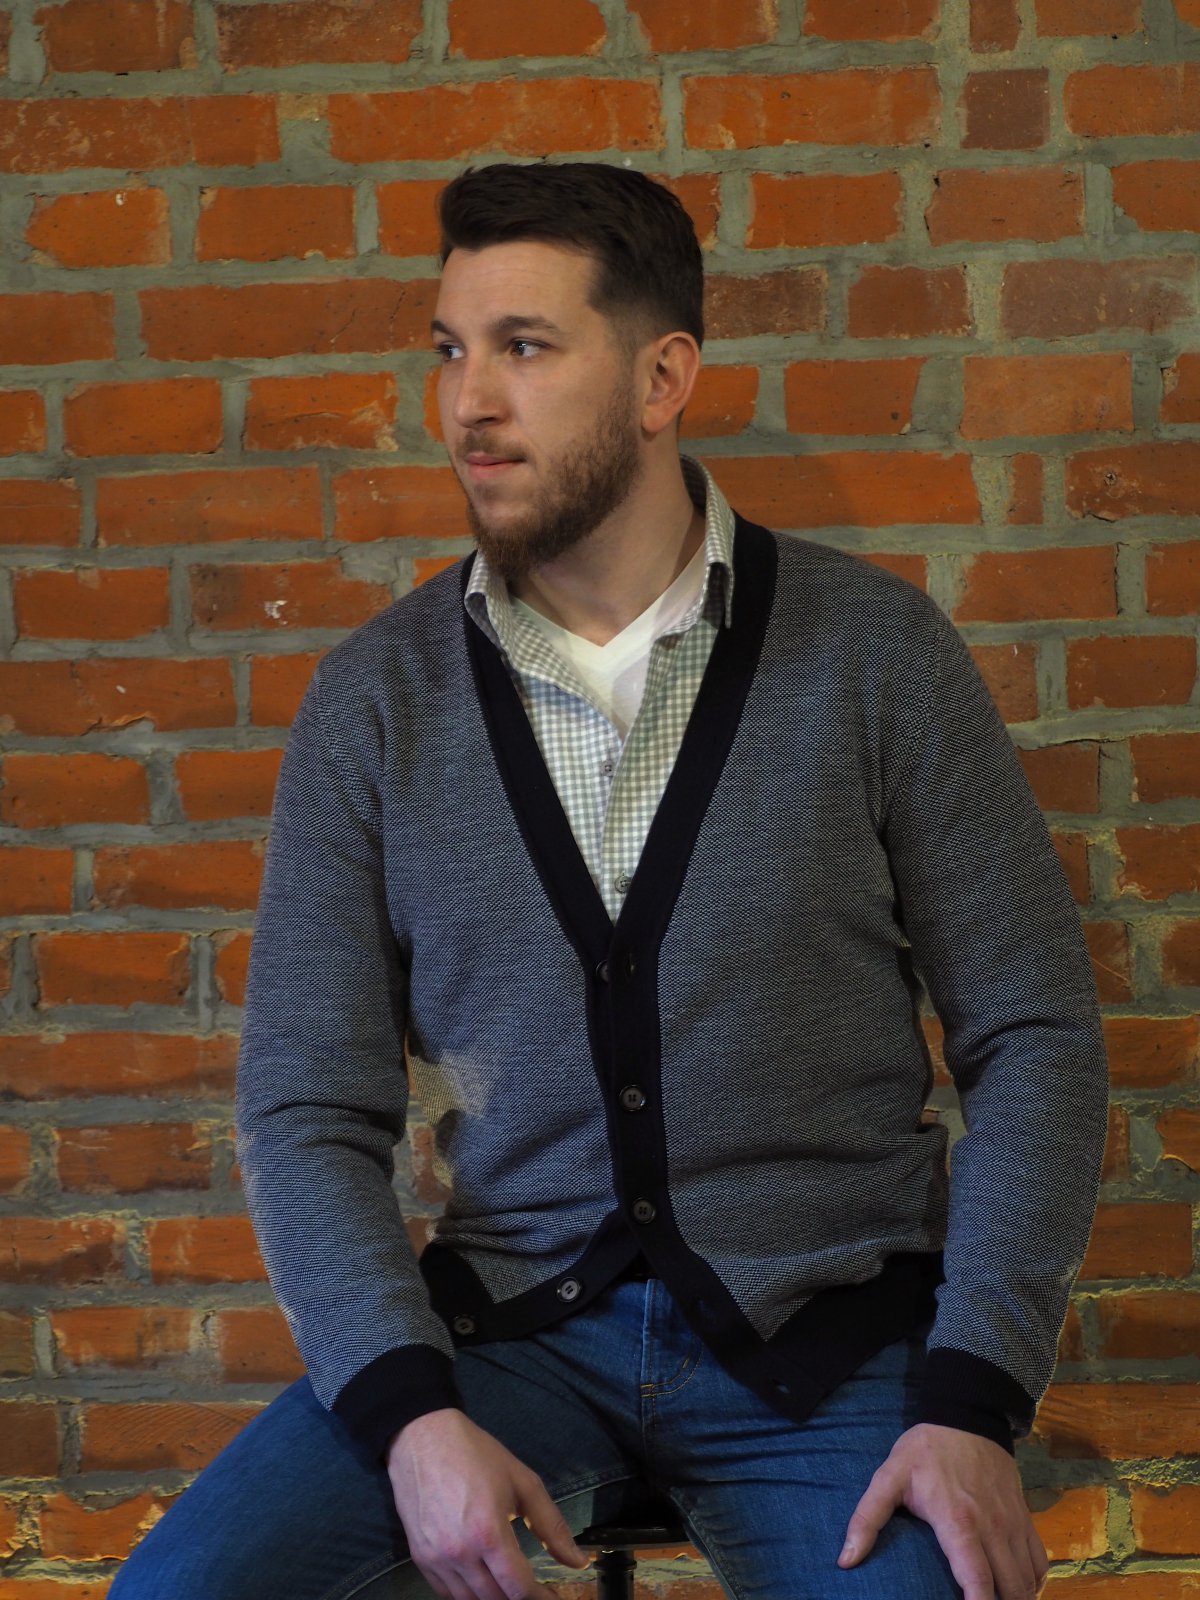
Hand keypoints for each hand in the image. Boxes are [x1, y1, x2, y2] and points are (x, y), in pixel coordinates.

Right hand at [386, 1407, 590, 1599]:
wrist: (423, 1437)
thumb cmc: (476, 1455)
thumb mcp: (523, 1483)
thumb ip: (552, 1526)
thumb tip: (578, 1561)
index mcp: (488, 1533)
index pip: (518, 1588)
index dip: (541, 1598)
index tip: (553, 1596)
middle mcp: (459, 1553)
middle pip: (496, 1599)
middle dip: (520, 1598)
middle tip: (535, 1588)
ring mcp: (436, 1559)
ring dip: (494, 1597)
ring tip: (510, 1584)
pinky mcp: (420, 1558)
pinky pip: (447, 1593)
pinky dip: (468, 1594)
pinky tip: (482, 1580)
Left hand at [838, 1422, 1047, 1598]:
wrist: (966, 1415)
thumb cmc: (925, 1450)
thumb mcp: (889, 1477)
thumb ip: (867, 1518)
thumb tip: (846, 1560)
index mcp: (958, 1523)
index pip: (977, 1580)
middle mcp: (993, 1528)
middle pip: (1010, 1588)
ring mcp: (1012, 1523)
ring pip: (1028, 1579)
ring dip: (1018, 1598)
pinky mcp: (1024, 1516)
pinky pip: (1039, 1561)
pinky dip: (1034, 1582)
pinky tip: (1019, 1591)